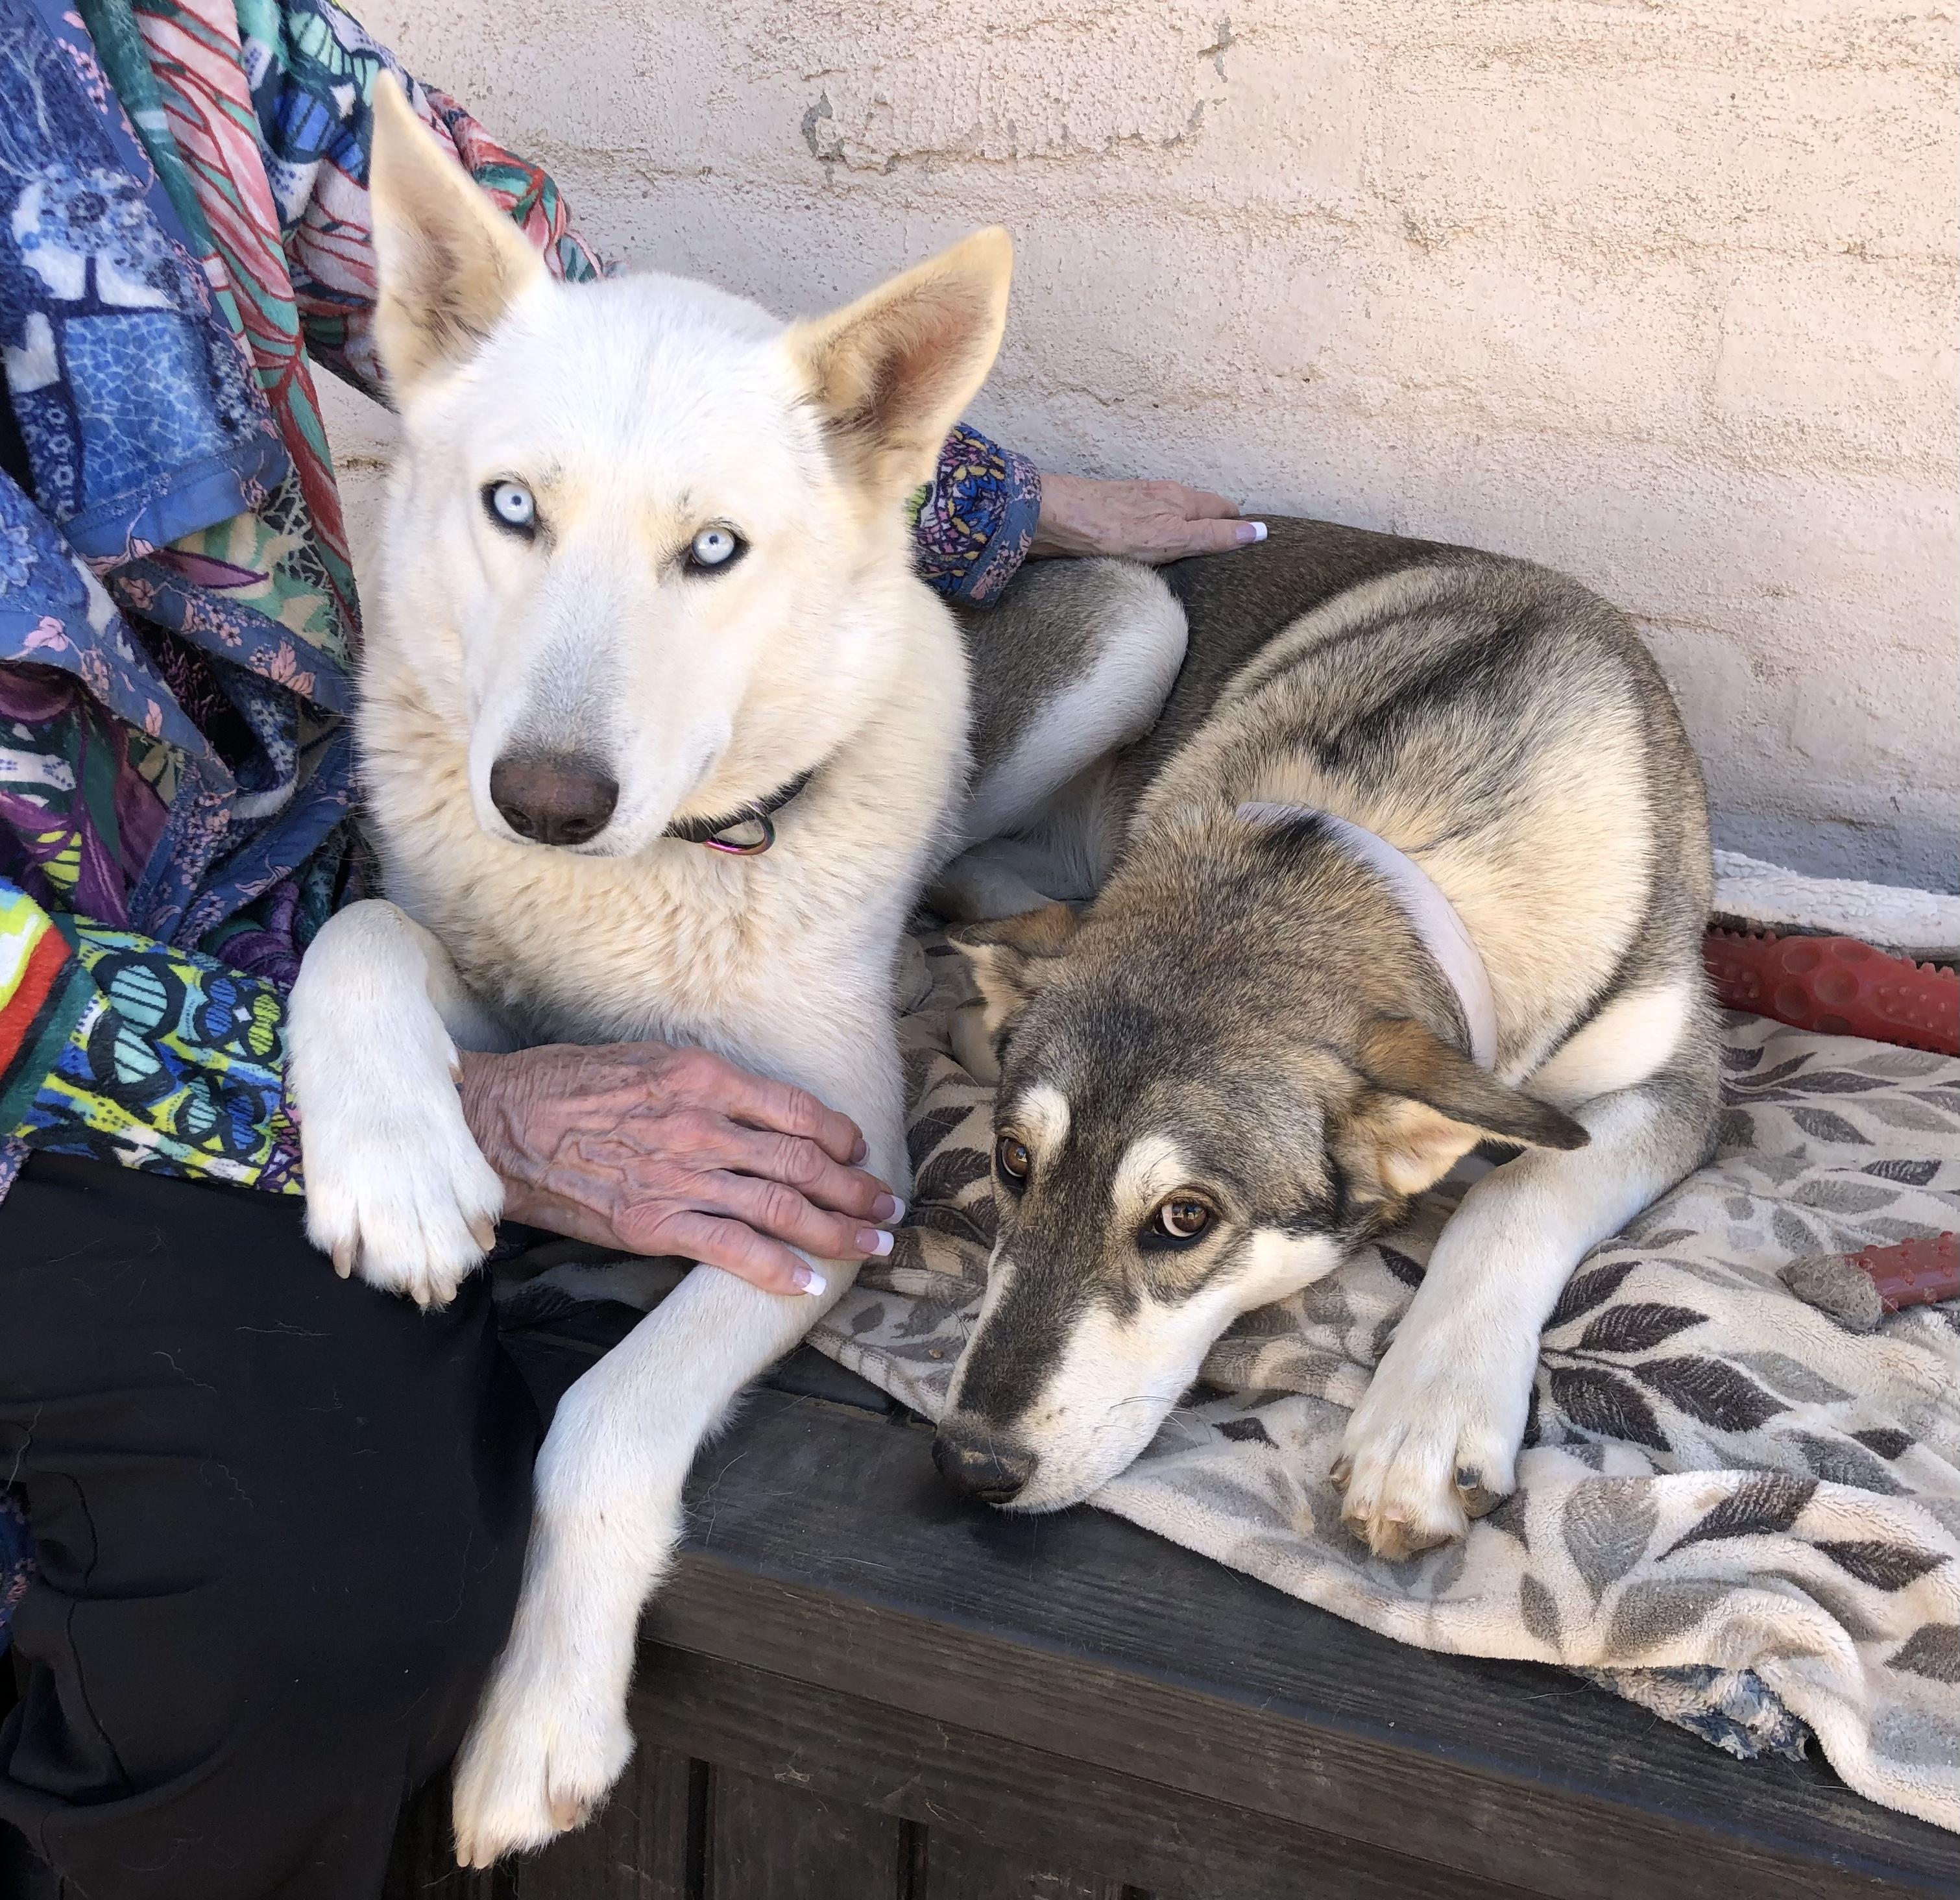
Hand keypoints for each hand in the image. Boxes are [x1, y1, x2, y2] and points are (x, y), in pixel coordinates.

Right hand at [457, 1043, 900, 1296]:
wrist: (498, 1124)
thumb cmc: (565, 1086)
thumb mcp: (647, 1060)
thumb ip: (704, 1085)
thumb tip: (753, 1110)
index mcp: (703, 1077)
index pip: (796, 1109)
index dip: (839, 1135)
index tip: (858, 1151)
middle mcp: (702, 1125)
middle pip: (803, 1161)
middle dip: (855, 1188)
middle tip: (888, 1208)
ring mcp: (679, 1176)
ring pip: (781, 1206)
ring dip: (837, 1230)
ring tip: (872, 1246)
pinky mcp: (652, 1223)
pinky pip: (731, 1249)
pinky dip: (776, 1269)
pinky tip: (808, 1284)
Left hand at [1030, 473, 1266, 562]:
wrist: (1051, 518)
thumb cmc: (1109, 527)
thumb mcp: (1171, 537)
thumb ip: (1212, 536)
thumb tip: (1257, 532)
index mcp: (1180, 499)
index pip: (1224, 510)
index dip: (1238, 527)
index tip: (1250, 548)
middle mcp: (1162, 497)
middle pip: (1200, 512)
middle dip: (1216, 530)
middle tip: (1227, 559)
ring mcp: (1136, 504)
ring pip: (1173, 518)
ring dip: (1186, 535)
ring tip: (1195, 561)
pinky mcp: (1112, 516)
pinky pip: (1147, 527)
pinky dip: (1158, 540)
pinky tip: (1151, 556)